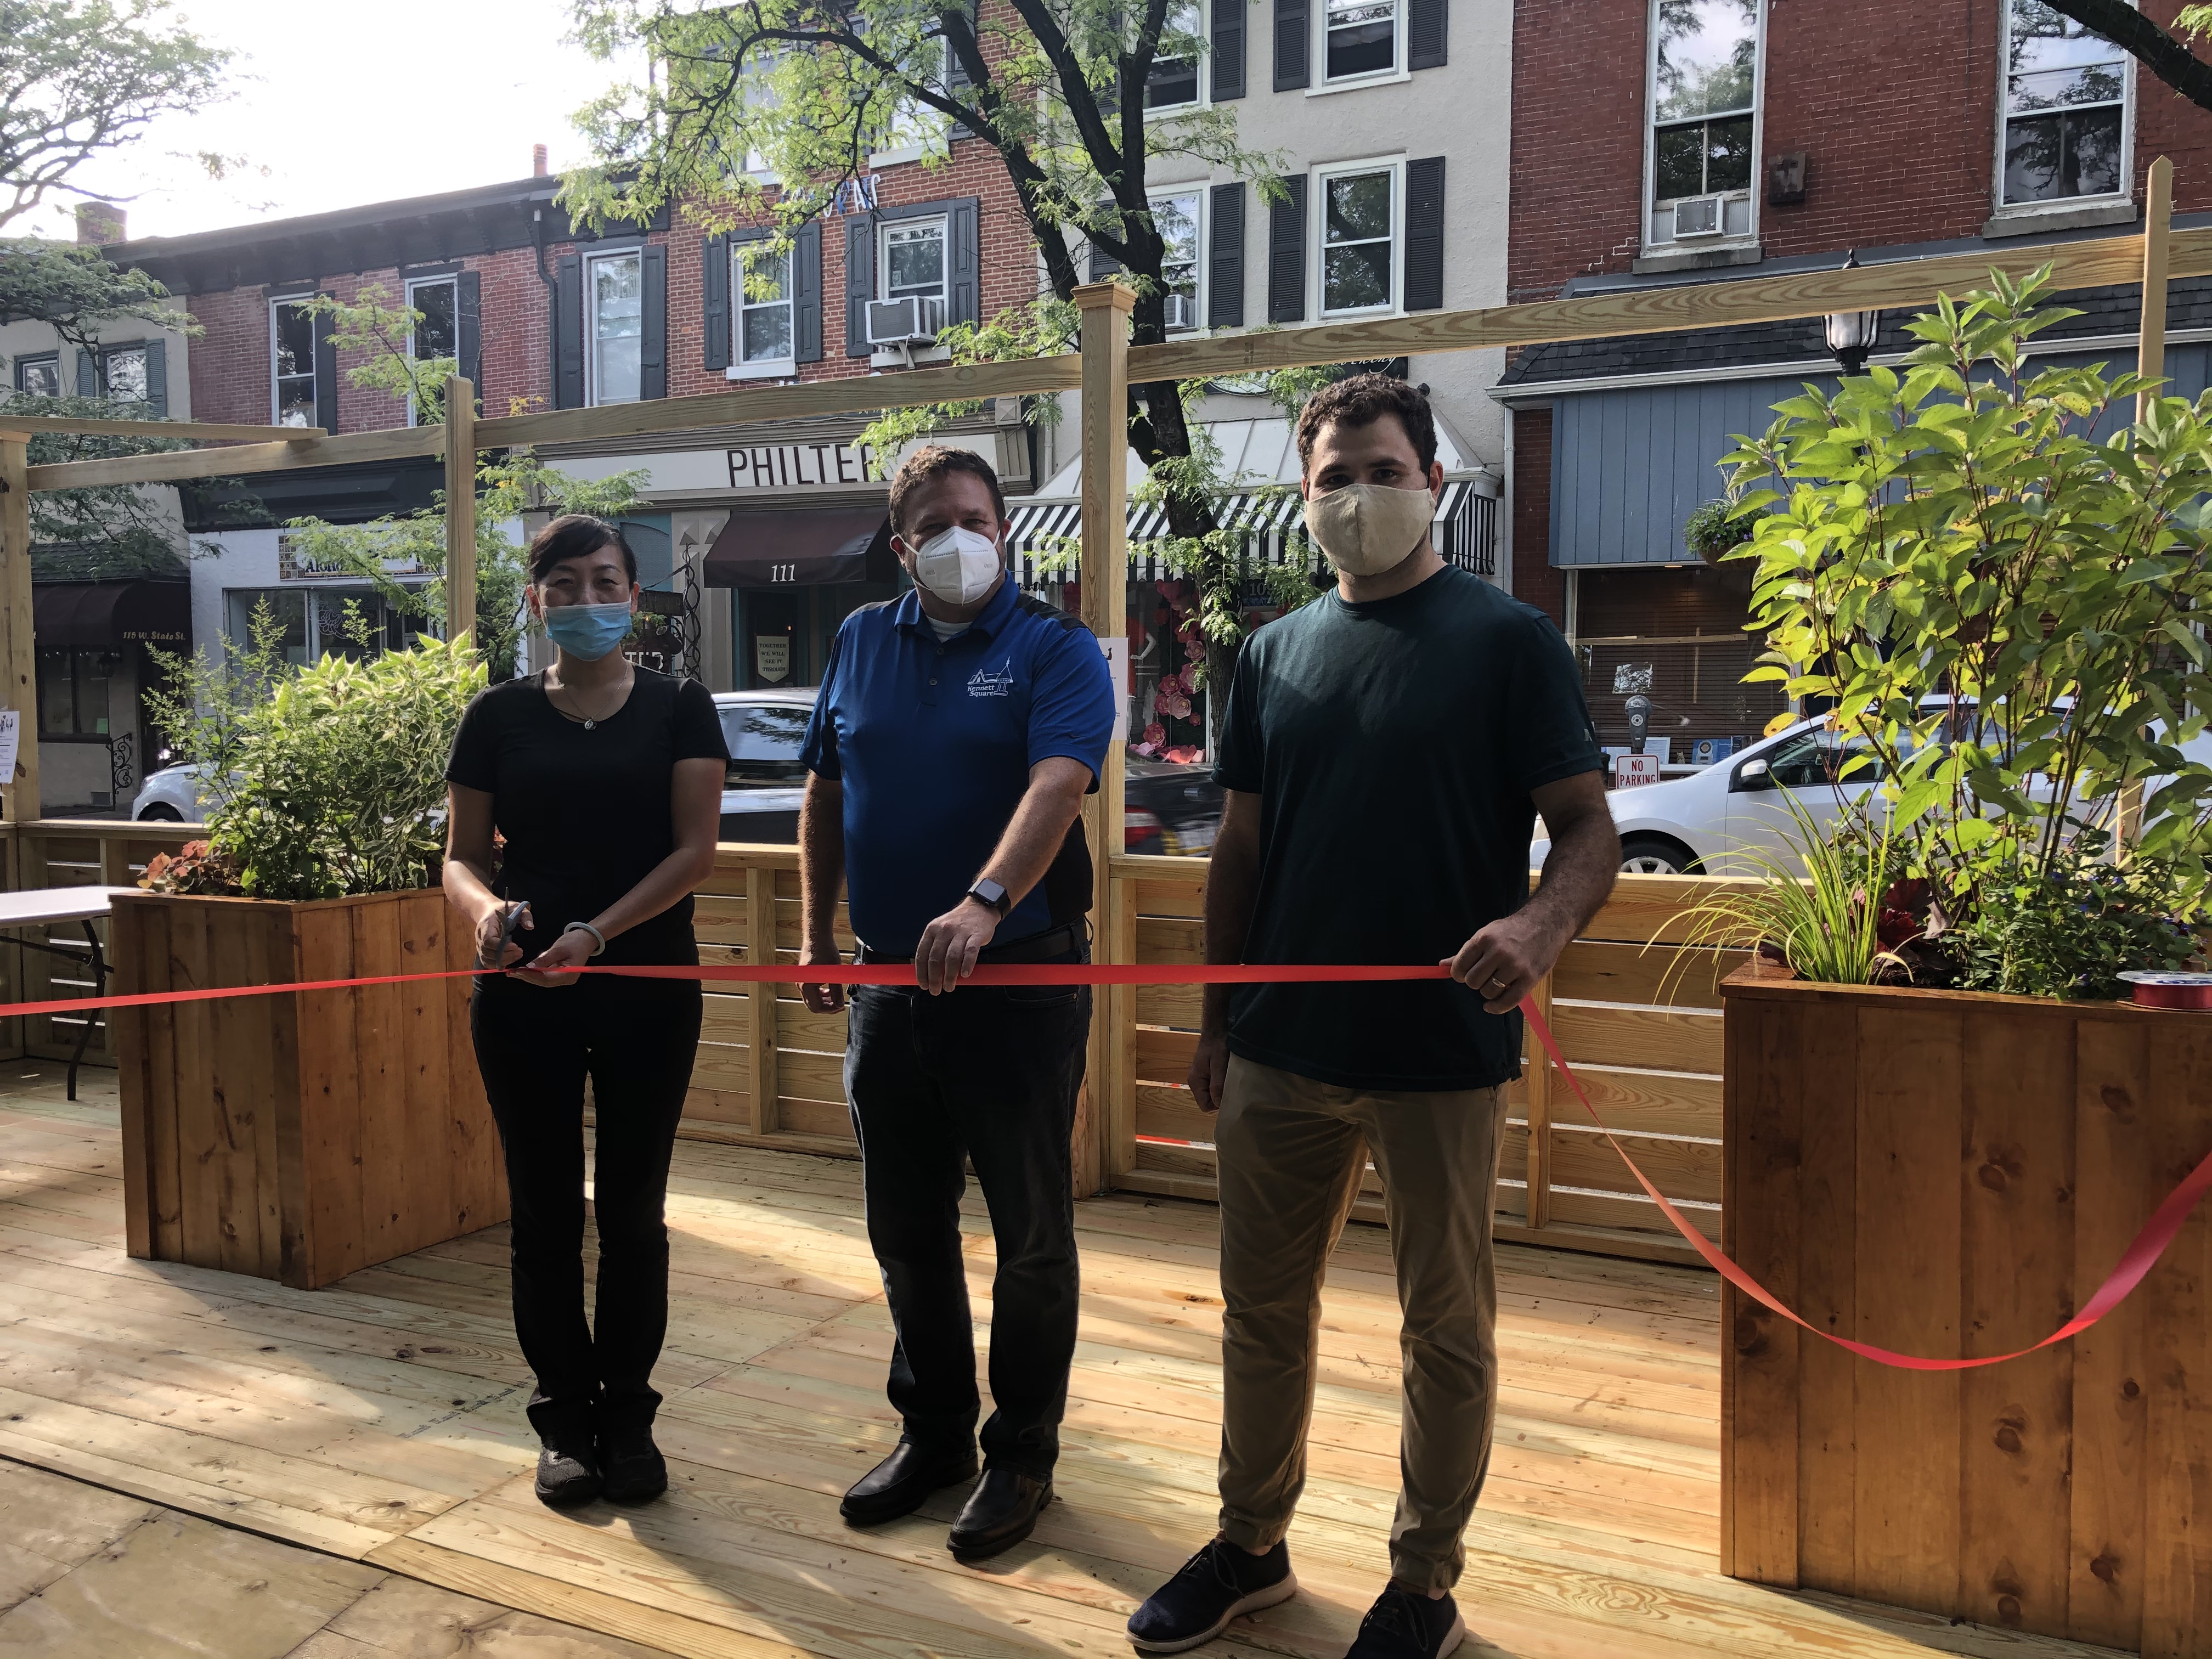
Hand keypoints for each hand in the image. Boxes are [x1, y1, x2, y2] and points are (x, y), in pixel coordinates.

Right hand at [474, 900, 527, 969]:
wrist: (488, 911)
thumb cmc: (503, 910)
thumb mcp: (515, 907)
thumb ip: (524, 915)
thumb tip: (530, 927)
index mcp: (486, 925)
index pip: (488, 940)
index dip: (501, 946)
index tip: (515, 945)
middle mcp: (480, 937)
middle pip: (487, 953)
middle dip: (505, 956)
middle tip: (520, 952)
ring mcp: (480, 946)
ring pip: (487, 960)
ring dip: (503, 961)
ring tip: (517, 955)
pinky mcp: (483, 951)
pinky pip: (488, 963)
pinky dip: (499, 964)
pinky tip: (510, 959)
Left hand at [510, 925, 592, 987]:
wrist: (586, 938)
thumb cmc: (575, 941)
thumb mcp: (558, 948)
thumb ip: (544, 959)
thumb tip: (530, 967)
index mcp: (568, 974)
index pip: (546, 979)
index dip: (531, 976)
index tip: (517, 971)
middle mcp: (566, 979)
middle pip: (543, 982)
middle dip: (527, 977)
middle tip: (511, 973)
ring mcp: (563, 978)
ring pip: (543, 981)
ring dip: (529, 976)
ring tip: (514, 973)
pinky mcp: (560, 974)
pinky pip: (545, 976)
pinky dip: (534, 974)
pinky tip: (524, 971)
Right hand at [799, 936, 845, 1013]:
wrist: (817, 938)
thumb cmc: (825, 952)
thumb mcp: (834, 974)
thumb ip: (837, 991)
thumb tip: (840, 1005)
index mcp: (806, 986)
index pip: (817, 1008)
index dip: (830, 1010)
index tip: (841, 1006)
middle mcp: (801, 985)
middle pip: (813, 1006)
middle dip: (828, 1007)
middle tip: (840, 1004)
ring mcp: (801, 982)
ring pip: (812, 1000)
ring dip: (825, 1001)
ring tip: (836, 997)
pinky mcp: (804, 978)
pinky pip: (811, 992)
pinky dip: (821, 994)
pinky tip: (830, 990)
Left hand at [914, 896, 998, 994]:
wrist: (980, 907)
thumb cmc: (958, 924)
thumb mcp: (941, 930)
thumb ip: (934, 947)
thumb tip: (928, 973)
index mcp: (932, 930)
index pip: (922, 954)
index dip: (921, 972)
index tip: (923, 985)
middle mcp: (944, 930)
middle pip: (935, 959)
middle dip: (934, 978)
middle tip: (935, 990)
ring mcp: (960, 932)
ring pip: (951, 958)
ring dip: (949, 976)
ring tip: (949, 987)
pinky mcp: (976, 935)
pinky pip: (970, 952)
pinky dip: (967, 965)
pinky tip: (965, 974)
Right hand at [1188, 1029, 1229, 1114]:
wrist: (1216, 1031)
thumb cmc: (1217, 1044)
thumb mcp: (1219, 1063)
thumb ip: (1217, 1083)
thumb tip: (1218, 1103)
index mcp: (1195, 1081)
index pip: (1205, 1106)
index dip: (1217, 1104)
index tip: (1229, 1094)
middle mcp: (1196, 1083)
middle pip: (1209, 1102)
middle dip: (1220, 1098)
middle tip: (1231, 1087)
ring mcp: (1201, 1080)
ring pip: (1213, 1096)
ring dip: (1222, 1091)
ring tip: (1230, 1080)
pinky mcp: (1207, 1076)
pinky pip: (1214, 1088)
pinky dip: (1222, 1086)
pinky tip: (1228, 1077)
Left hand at [1444, 912, 1567, 1014]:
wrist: (1545, 924)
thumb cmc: (1511, 930)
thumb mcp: (1486, 934)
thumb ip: (1465, 952)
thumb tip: (1442, 965)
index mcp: (1484, 939)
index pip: (1459, 966)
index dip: (1458, 974)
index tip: (1463, 975)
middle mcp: (1498, 952)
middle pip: (1472, 981)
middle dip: (1474, 982)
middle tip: (1482, 977)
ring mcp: (1515, 966)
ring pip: (1488, 992)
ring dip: (1488, 991)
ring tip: (1495, 982)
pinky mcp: (1529, 978)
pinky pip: (1508, 1002)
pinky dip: (1496, 1008)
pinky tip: (1491, 1006)